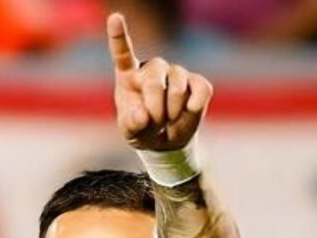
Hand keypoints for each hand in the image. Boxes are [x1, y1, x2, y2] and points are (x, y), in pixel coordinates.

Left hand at [107, 13, 212, 151]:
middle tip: (156, 122)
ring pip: (178, 84)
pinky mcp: (197, 82)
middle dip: (155, 105)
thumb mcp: (131, 133)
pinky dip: (195, 106)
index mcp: (129, 75)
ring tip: (168, 121)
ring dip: (173, 110)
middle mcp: (152, 68)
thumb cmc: (142, 130)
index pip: (122, 52)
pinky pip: (201, 89)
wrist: (167, 140)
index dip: (118, 35)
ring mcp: (176, 73)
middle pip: (155, 75)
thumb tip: (143, 114)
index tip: (115, 18)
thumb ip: (132, 124)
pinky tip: (189, 112)